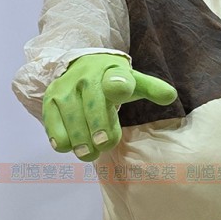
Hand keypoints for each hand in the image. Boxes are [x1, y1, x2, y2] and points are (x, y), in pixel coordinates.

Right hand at [43, 53, 177, 161]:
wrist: (78, 66)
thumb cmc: (111, 80)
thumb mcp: (133, 81)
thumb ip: (152, 89)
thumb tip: (171, 96)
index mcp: (112, 73)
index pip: (116, 78)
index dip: (119, 85)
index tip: (122, 90)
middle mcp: (86, 78)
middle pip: (92, 106)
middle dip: (99, 128)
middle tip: (104, 144)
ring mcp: (65, 89)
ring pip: (71, 119)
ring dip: (80, 140)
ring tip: (89, 153)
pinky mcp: (49, 101)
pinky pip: (53, 126)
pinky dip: (61, 139)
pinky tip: (69, 145)